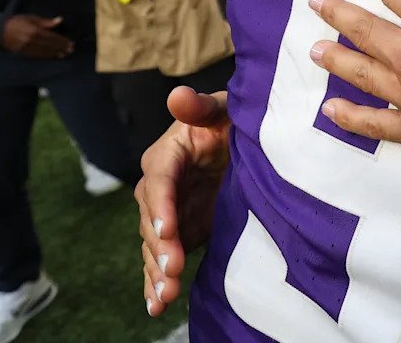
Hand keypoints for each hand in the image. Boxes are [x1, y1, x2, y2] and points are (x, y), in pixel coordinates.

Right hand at [0, 14, 72, 58]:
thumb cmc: (17, 21)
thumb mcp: (31, 18)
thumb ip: (46, 21)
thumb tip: (60, 20)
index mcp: (34, 30)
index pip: (52, 37)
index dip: (62, 41)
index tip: (71, 43)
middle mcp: (31, 40)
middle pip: (49, 45)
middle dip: (61, 48)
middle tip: (70, 50)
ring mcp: (26, 48)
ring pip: (44, 51)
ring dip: (55, 53)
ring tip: (64, 54)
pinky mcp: (22, 52)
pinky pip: (36, 55)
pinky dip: (46, 56)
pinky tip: (52, 56)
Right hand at [137, 87, 230, 316]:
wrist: (247, 140)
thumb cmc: (235, 118)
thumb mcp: (224, 108)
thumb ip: (201, 107)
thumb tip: (177, 96)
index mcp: (167, 155)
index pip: (160, 181)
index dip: (163, 205)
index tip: (170, 230)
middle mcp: (160, 187)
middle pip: (153, 219)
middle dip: (160, 247)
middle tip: (172, 271)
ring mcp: (170, 213)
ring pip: (155, 245)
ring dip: (157, 272)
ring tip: (165, 296)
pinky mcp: (181, 232)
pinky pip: (164, 259)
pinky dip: (157, 282)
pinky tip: (157, 306)